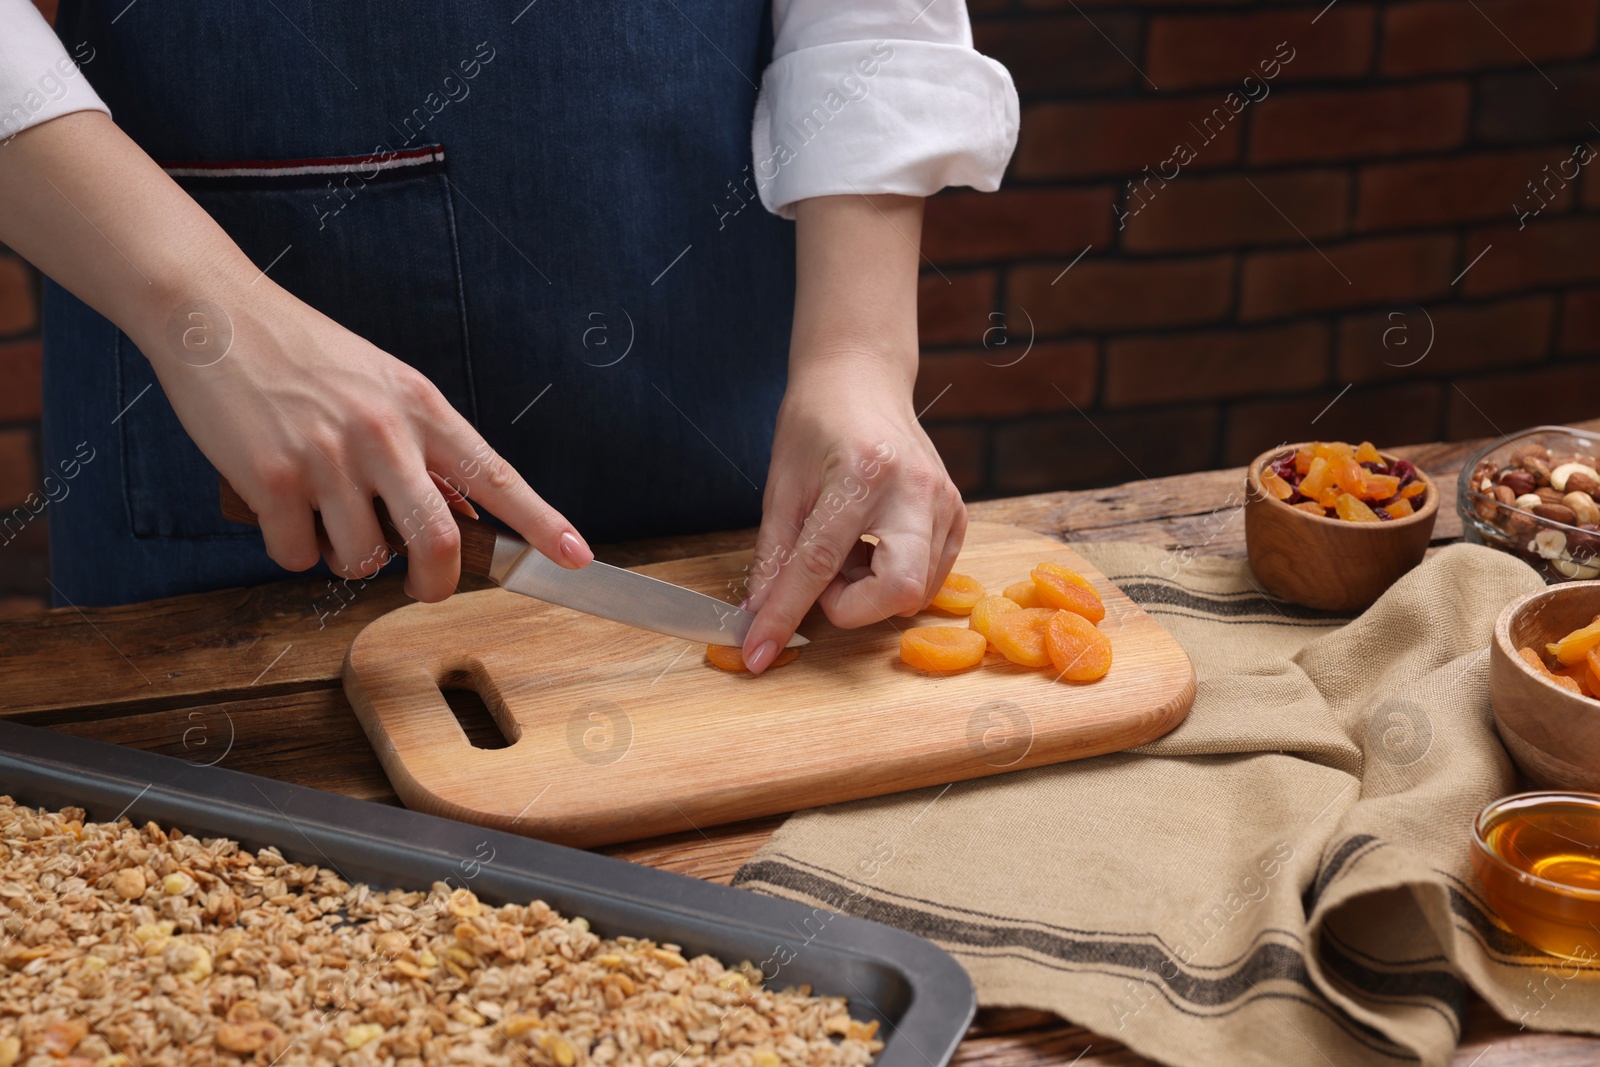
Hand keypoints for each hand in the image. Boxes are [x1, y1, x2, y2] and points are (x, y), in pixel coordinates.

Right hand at [0, 111, 590, 603]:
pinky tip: (281, 509)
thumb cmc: (304, 355)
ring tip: (327, 516)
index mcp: (422, 408)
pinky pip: (297, 554)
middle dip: (436, 583)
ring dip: (346, 558)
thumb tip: (461, 510)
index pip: (496, 475)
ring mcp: (327, 457)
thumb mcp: (383, 384)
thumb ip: (423, 445)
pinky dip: (292, 549)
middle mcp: (383, 432)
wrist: (215, 313)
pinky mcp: (272, 478)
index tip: (578, 557)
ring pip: (361, 558)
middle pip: (438, 540)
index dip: (542, 523)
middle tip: (425, 588)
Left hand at [739, 356, 966, 671]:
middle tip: (825, 577)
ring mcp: (946, 503)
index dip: (785, 614)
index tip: (759, 652)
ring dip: (868, 590)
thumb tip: (759, 617)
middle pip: (897, 591)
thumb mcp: (782, 487)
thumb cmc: (816, 424)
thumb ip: (774, 556)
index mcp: (863, 473)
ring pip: (914, 592)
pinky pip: (928, 577)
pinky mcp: (958, 516)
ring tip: (846, 548)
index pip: (819, 564)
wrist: (862, 382)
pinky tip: (871, 545)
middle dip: (854, 606)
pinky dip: (891, 577)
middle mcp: (916, 490)